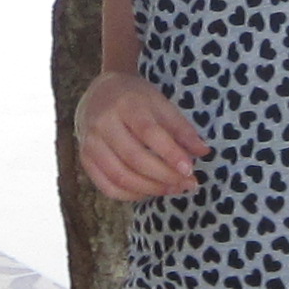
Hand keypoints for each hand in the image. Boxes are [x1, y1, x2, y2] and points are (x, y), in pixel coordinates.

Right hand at [76, 71, 206, 200]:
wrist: (99, 93)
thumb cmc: (136, 99)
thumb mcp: (160, 103)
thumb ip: (181, 128)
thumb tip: (203, 151)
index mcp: (125, 104)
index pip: (148, 132)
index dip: (170, 153)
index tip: (190, 169)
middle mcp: (103, 123)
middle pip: (134, 157)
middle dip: (164, 176)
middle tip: (187, 184)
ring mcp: (90, 143)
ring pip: (120, 176)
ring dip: (150, 188)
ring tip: (173, 189)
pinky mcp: (85, 159)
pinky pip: (107, 186)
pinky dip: (130, 195)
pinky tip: (149, 192)